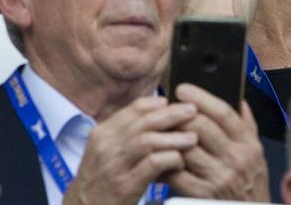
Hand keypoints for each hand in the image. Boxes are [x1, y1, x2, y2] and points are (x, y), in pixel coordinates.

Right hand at [63, 97, 197, 204]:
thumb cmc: (98, 182)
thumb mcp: (104, 152)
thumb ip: (125, 134)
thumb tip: (156, 113)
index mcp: (102, 134)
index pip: (134, 109)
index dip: (157, 104)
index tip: (172, 104)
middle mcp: (106, 146)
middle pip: (144, 121)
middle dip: (172, 115)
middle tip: (192, 112)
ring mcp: (114, 165)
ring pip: (148, 140)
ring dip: (174, 137)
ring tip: (192, 138)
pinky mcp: (124, 185)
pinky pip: (152, 164)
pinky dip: (169, 159)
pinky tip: (180, 161)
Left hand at [166, 84, 268, 201]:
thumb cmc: (250, 181)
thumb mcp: (256, 151)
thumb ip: (247, 125)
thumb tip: (239, 100)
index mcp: (248, 144)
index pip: (223, 113)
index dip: (200, 97)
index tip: (182, 89)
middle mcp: (235, 158)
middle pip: (201, 126)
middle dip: (180, 115)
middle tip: (167, 109)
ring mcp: (218, 176)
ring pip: (186, 148)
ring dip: (169, 137)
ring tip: (159, 129)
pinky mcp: (202, 193)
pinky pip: (177, 173)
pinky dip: (165, 163)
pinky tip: (159, 155)